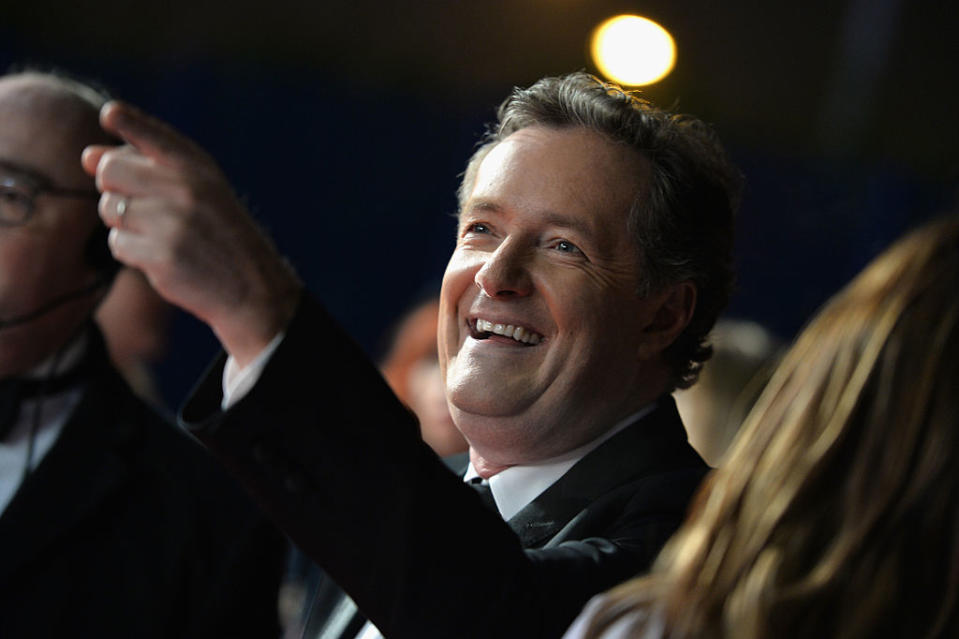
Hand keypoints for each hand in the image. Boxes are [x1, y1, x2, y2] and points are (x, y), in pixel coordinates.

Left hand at [81, 101, 300, 366]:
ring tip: (160, 234)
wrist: (251, 284)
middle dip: (114, 189)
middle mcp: (185, 189)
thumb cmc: (217, 231)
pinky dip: (132, 251)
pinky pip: (117, 243)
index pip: (147, 132)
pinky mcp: (161, 256)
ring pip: (108, 209)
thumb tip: (87, 155)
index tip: (110, 115)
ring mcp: (172, 223)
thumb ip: (145, 166)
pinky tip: (161, 256)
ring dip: (124, 224)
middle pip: (109, 171)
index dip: (123, 120)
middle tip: (143, 205)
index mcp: (197, 166)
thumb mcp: (197, 189)